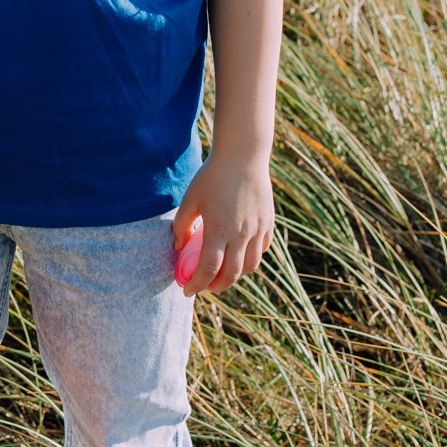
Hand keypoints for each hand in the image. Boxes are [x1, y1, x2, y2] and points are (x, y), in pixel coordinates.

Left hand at [173, 150, 273, 294]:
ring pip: (250, 266)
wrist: (243, 155)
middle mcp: (241, 234)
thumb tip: (179, 247)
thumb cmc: (212, 176)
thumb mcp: (190, 199)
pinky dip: (250, 259)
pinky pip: (261, 250)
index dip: (196, 284)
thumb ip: (181, 226)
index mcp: (219, 230)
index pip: (208, 270)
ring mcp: (257, 229)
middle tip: (204, 286)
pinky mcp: (267, 223)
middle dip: (215, 287)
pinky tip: (239, 255)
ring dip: (235, 276)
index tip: (187, 290)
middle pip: (231, 275)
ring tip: (222, 274)